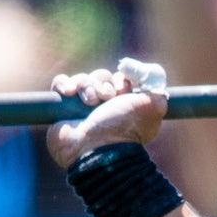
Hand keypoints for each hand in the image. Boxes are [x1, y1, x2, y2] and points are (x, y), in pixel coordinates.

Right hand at [45, 68, 167, 168]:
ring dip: (86, 86)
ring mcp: (82, 108)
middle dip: (102, 82)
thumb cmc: (125, 128)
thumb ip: (155, 85)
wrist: (97, 147)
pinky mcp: (62, 108)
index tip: (123, 90)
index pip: (120, 80)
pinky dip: (64, 84)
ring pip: (82, 79)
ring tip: (90, 102)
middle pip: (100, 77)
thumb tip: (140, 69)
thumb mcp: (153, 106)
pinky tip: (69, 93)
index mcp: (125, 107)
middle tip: (106, 98)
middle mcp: (104, 108)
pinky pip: (61, 83)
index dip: (121, 80)